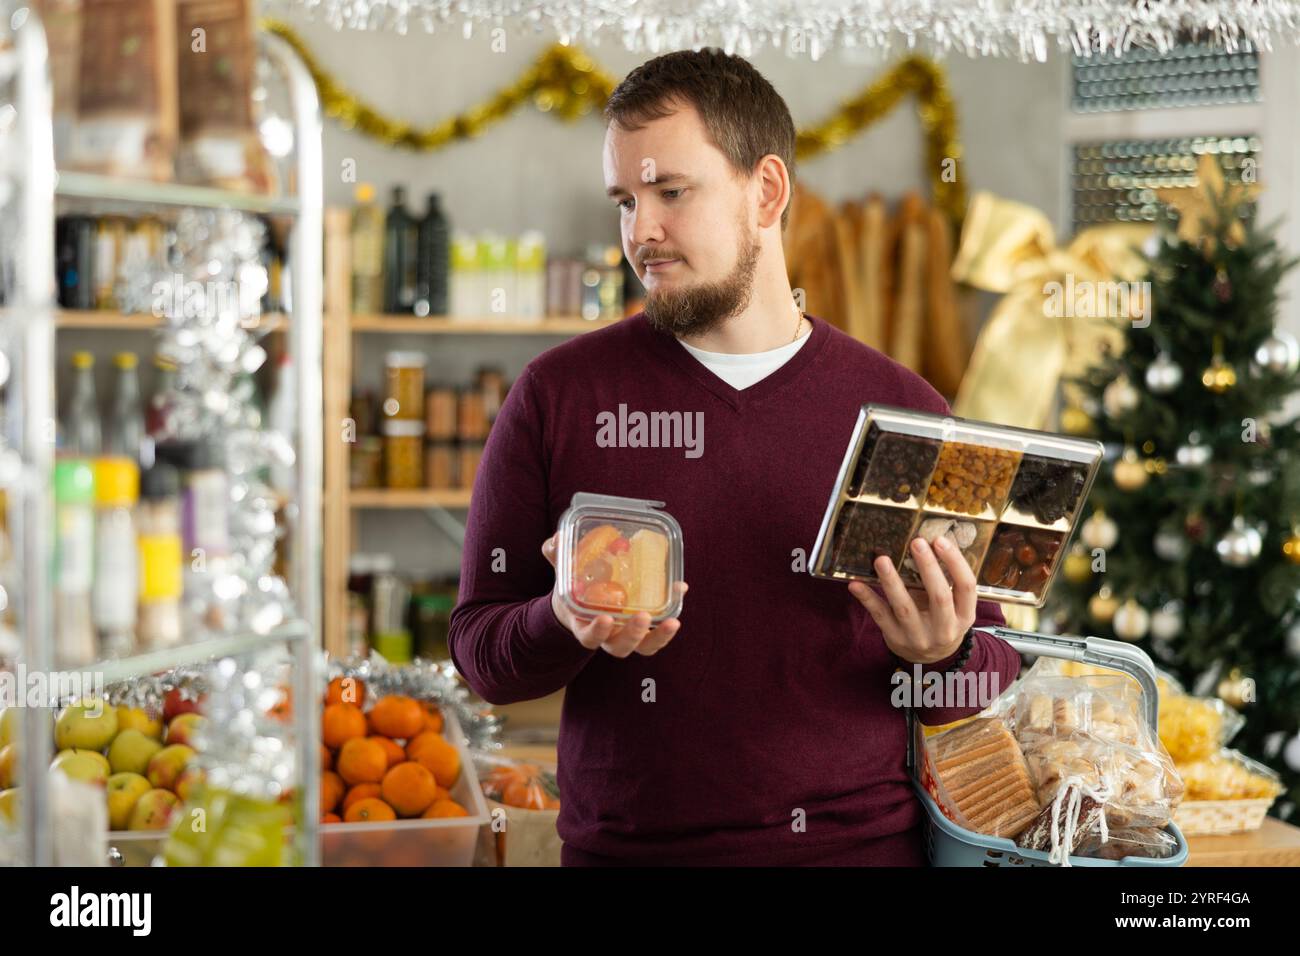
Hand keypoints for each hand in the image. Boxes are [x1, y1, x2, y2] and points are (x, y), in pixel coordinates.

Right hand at [541, 532, 687, 657]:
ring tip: (672, 622)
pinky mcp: (645, 628)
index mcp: (585, 627)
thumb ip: (557, 557)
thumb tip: (557, 539)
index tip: (606, 618)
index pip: (589, 638)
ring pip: (643, 647)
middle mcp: (608, 636)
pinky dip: (670, 620)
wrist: (583, 604)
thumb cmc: (574, 590)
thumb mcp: (564, 575)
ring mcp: (628, 635)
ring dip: (658, 637)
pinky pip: (658, 632)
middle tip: (643, 616)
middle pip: (620, 647)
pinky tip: (680, 591)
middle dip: (633, 635)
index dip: (597, 632)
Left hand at [847, 535, 975, 664]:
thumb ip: (942, 580)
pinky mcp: (895, 639)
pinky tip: (855, 584)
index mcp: (964, 615)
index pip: (966, 587)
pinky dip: (867, 599)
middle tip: (917, 542)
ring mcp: (919, 636)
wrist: (930, 659)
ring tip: (881, 559)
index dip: (955, 562)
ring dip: (892, 582)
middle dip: (928, 568)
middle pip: (940, 597)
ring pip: (905, 608)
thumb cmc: (940, 620)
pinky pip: (880, 616)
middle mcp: (945, 628)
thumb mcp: (952, 606)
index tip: (940, 539)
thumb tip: (924, 542)